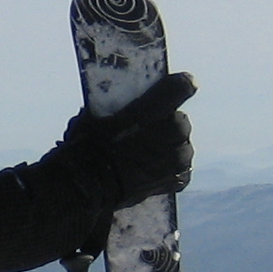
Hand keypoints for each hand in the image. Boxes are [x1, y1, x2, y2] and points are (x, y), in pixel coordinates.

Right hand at [47, 71, 195, 210]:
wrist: (90, 186)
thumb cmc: (89, 146)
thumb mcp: (96, 113)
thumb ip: (122, 104)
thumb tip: (126, 101)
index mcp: (158, 108)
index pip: (182, 86)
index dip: (179, 85)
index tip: (175, 86)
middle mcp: (176, 130)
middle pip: (180, 120)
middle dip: (166, 124)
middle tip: (144, 133)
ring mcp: (179, 157)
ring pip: (182, 145)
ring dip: (169, 148)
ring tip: (146, 155)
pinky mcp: (178, 179)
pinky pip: (181, 169)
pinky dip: (169, 170)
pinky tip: (151, 171)